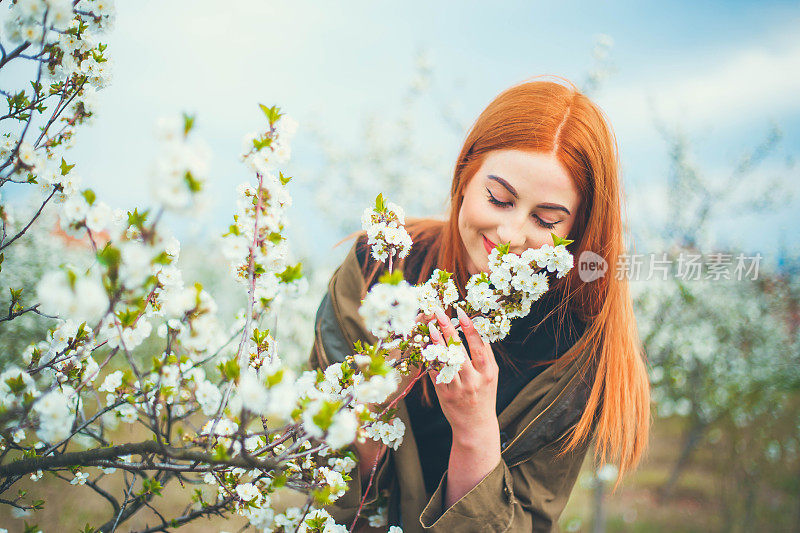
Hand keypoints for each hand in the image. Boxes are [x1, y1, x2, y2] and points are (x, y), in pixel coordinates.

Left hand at [429, 306, 502, 507]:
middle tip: (439, 312)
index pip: (480, 345)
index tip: (460, 312)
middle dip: (449, 328)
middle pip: (460, 349)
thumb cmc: (483, 395)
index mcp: (489, 372)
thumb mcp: (490, 376)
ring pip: (446, 360)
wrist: (476, 426)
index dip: (470, 327)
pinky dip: (430, 359)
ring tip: (431, 327)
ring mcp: (459, 388)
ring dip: (437, 342)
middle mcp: (475, 379)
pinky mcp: (445, 395)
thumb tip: (476, 328)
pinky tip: (425, 346)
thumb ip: (485, 355)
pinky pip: (436, 373)